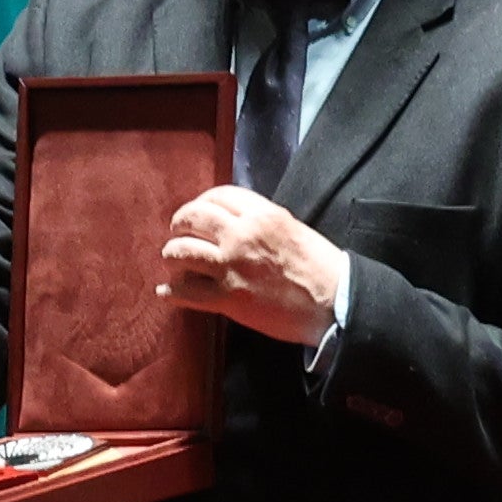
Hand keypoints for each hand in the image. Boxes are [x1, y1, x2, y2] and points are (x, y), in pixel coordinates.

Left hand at [155, 185, 348, 347]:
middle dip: (180, 224)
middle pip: (192, 217)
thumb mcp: (293, 229)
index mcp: (263, 215)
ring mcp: (232, 266)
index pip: (218, 195)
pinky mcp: (228, 298)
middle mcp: (242, 235)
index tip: (199, 213)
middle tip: (179, 233)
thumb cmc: (321, 269)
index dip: (202, 202)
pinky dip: (171, 292)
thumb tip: (236, 223)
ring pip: (180, 251)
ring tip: (174, 261)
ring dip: (172, 255)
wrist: (334, 305)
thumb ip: (261, 222)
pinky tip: (167, 292)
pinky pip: (185, 291)